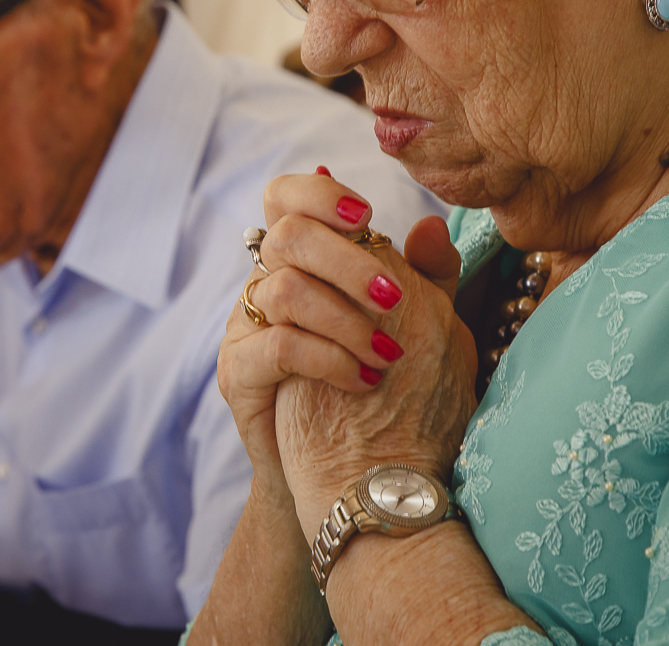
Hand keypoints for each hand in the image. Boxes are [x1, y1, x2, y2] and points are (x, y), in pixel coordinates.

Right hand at [217, 175, 400, 503]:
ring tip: (388, 352)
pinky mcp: (238, 372)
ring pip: (285, 289)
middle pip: (288, 235)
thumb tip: (431, 225)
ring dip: (346, 318)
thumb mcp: (416, 327)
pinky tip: (365, 379)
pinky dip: (329, 358)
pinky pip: (279, 345)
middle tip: (393, 298)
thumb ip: (426, 278)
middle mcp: (264, 284)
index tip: (367, 219)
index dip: (320, 194)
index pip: (287, 197)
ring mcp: (245, 327)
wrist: (348, 475)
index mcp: (300, 262)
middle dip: (348, 261)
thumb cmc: (384, 394)